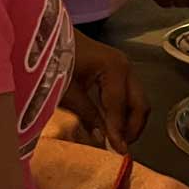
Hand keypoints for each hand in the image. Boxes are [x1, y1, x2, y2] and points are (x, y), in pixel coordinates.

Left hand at [59, 33, 148, 152]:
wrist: (47, 36)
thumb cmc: (55, 60)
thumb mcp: (68, 91)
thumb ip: (88, 115)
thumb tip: (103, 139)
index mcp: (114, 69)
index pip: (119, 107)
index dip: (118, 131)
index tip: (118, 151)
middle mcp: (125, 66)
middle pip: (140, 103)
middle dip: (133, 127)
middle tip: (122, 146)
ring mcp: (124, 66)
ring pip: (138, 99)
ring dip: (131, 120)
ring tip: (118, 138)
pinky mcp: (117, 69)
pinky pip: (129, 94)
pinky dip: (125, 110)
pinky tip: (114, 124)